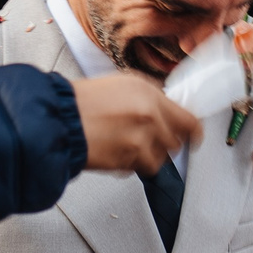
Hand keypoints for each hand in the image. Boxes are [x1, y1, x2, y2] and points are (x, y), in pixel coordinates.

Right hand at [74, 73, 199, 172]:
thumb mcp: (123, 84)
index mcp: (150, 95)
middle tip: (146, 139)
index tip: (194, 138)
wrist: (58, 119)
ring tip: (125, 144)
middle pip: (174, 144)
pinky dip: (130, 165)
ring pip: (158, 160)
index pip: (188, 120)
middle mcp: (149, 117)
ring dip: (146, 156)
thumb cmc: (83, 101)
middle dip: (163, 143)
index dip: (194, 132)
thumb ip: (151, 97)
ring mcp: (139, 142)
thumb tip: (169, 109)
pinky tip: (115, 151)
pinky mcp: (126, 162)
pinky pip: (139, 169)